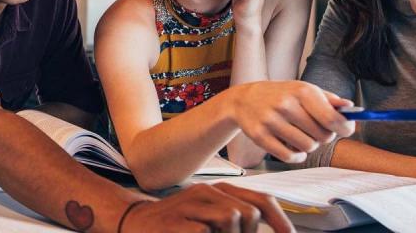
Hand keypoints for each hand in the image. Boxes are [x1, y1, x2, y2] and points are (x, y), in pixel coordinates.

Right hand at [123, 183, 293, 232]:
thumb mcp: (209, 215)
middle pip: (248, 212)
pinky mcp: (177, 221)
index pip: (260, 200)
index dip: (280, 220)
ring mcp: (190, 205)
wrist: (135, 222)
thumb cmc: (177, 223)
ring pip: (231, 218)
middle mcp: (206, 192)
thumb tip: (266, 226)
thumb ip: (235, 217)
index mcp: (219, 190)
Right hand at [223, 81, 355, 162]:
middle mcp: (285, 105)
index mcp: (301, 91)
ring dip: (310, 146)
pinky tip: (294, 149)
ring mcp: (271, 121)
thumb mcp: (303, 89)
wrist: (243, 100)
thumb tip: (351, 108)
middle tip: (317, 131)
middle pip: (323, 136)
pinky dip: (296, 157)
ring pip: (307, 147)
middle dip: (325, 137)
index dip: (345, 128)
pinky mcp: (259, 136)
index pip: (332, 118)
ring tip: (302, 137)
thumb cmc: (280, 95)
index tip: (346, 130)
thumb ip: (328, 99)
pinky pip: (289, 157)